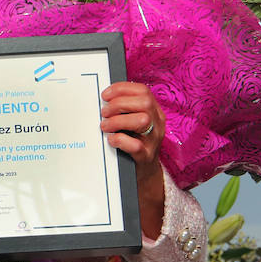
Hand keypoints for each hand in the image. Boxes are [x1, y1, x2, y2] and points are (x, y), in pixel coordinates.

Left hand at [100, 81, 165, 238]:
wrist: (142, 172)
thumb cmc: (133, 142)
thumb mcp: (132, 123)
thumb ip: (124, 109)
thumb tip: (103, 98)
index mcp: (154, 112)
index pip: (143, 91)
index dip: (122, 89)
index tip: (105, 95)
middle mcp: (157, 124)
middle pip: (144, 103)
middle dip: (120, 104)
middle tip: (104, 113)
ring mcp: (153, 141)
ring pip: (143, 121)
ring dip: (118, 121)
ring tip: (105, 126)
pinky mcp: (146, 157)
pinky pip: (135, 146)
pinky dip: (120, 140)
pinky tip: (111, 140)